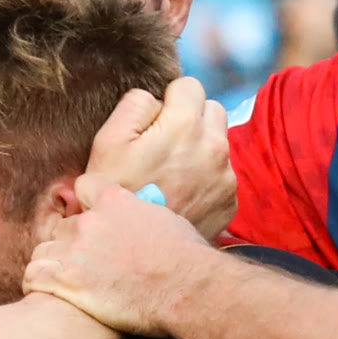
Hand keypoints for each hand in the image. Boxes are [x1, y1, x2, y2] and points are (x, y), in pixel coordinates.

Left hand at [24, 173, 216, 334]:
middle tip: (85, 263)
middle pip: (63, 226)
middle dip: (72, 243)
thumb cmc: (187, 259)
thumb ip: (142, 213)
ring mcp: (75, 251)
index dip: (85, 203)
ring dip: (53, 264)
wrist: (185, 289)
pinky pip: (34, 275)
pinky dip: (37, 283)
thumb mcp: (167, 220)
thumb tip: (142, 213)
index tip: (90, 217)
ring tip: (66, 281)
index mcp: (115, 201)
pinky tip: (49, 290)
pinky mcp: (67, 281)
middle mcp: (89, 222)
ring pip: (44, 250)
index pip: (83, 187)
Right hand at [84, 78, 235, 239]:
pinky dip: (205, 178)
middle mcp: (214, 146)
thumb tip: (157, 99)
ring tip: (170, 172)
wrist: (137, 253)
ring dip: (199, 147)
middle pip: (212, 109)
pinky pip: (222, 173)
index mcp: (185, 125)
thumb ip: (136, 104)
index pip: (189, 85)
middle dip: (190, 118)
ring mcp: (226, 176)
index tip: (154, 124)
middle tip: (163, 145)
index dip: (168, 100)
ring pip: (219, 141)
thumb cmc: (117, 194)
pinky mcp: (230, 201)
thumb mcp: (108, 141)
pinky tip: (181, 194)